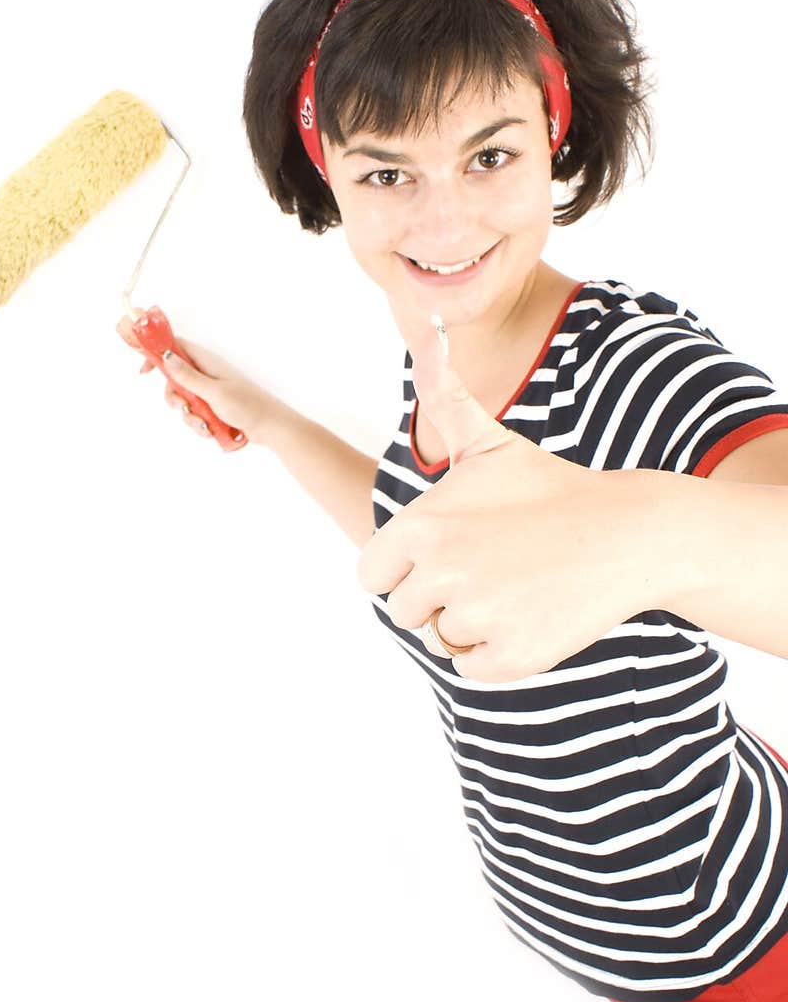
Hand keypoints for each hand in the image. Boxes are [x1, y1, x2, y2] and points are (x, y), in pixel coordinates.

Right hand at [128, 321, 285, 447]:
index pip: (175, 348)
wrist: (270, 428)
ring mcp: (209, 392)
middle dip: (174, 398)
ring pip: (184, 401)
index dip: (157, 355)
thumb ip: (188, 376)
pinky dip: (199, 424)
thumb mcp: (213, 392)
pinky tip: (210, 431)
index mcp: (206, 362)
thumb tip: (166, 356)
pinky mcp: (213, 408)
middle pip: (174, 380)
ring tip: (204, 426)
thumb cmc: (247, 406)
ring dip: (189, 416)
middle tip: (184, 407)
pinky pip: (195, 414)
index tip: (144, 372)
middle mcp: (206, 374)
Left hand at [356, 314, 661, 681]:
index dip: (403, 570)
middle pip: (406, 611)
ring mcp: (477, 617)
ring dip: (472, 623)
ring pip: (442, 638)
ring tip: (517, 586)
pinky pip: (475, 667)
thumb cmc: (550, 488)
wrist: (629, 533)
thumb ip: (444, 400)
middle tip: (494, 568)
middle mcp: (440, 573)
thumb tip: (427, 333)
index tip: (447, 555)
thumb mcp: (490, 443)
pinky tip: (534, 614)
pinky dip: (500, 653)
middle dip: (441, 597)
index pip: (372, 575)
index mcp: (421, 526)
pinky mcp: (510, 658)